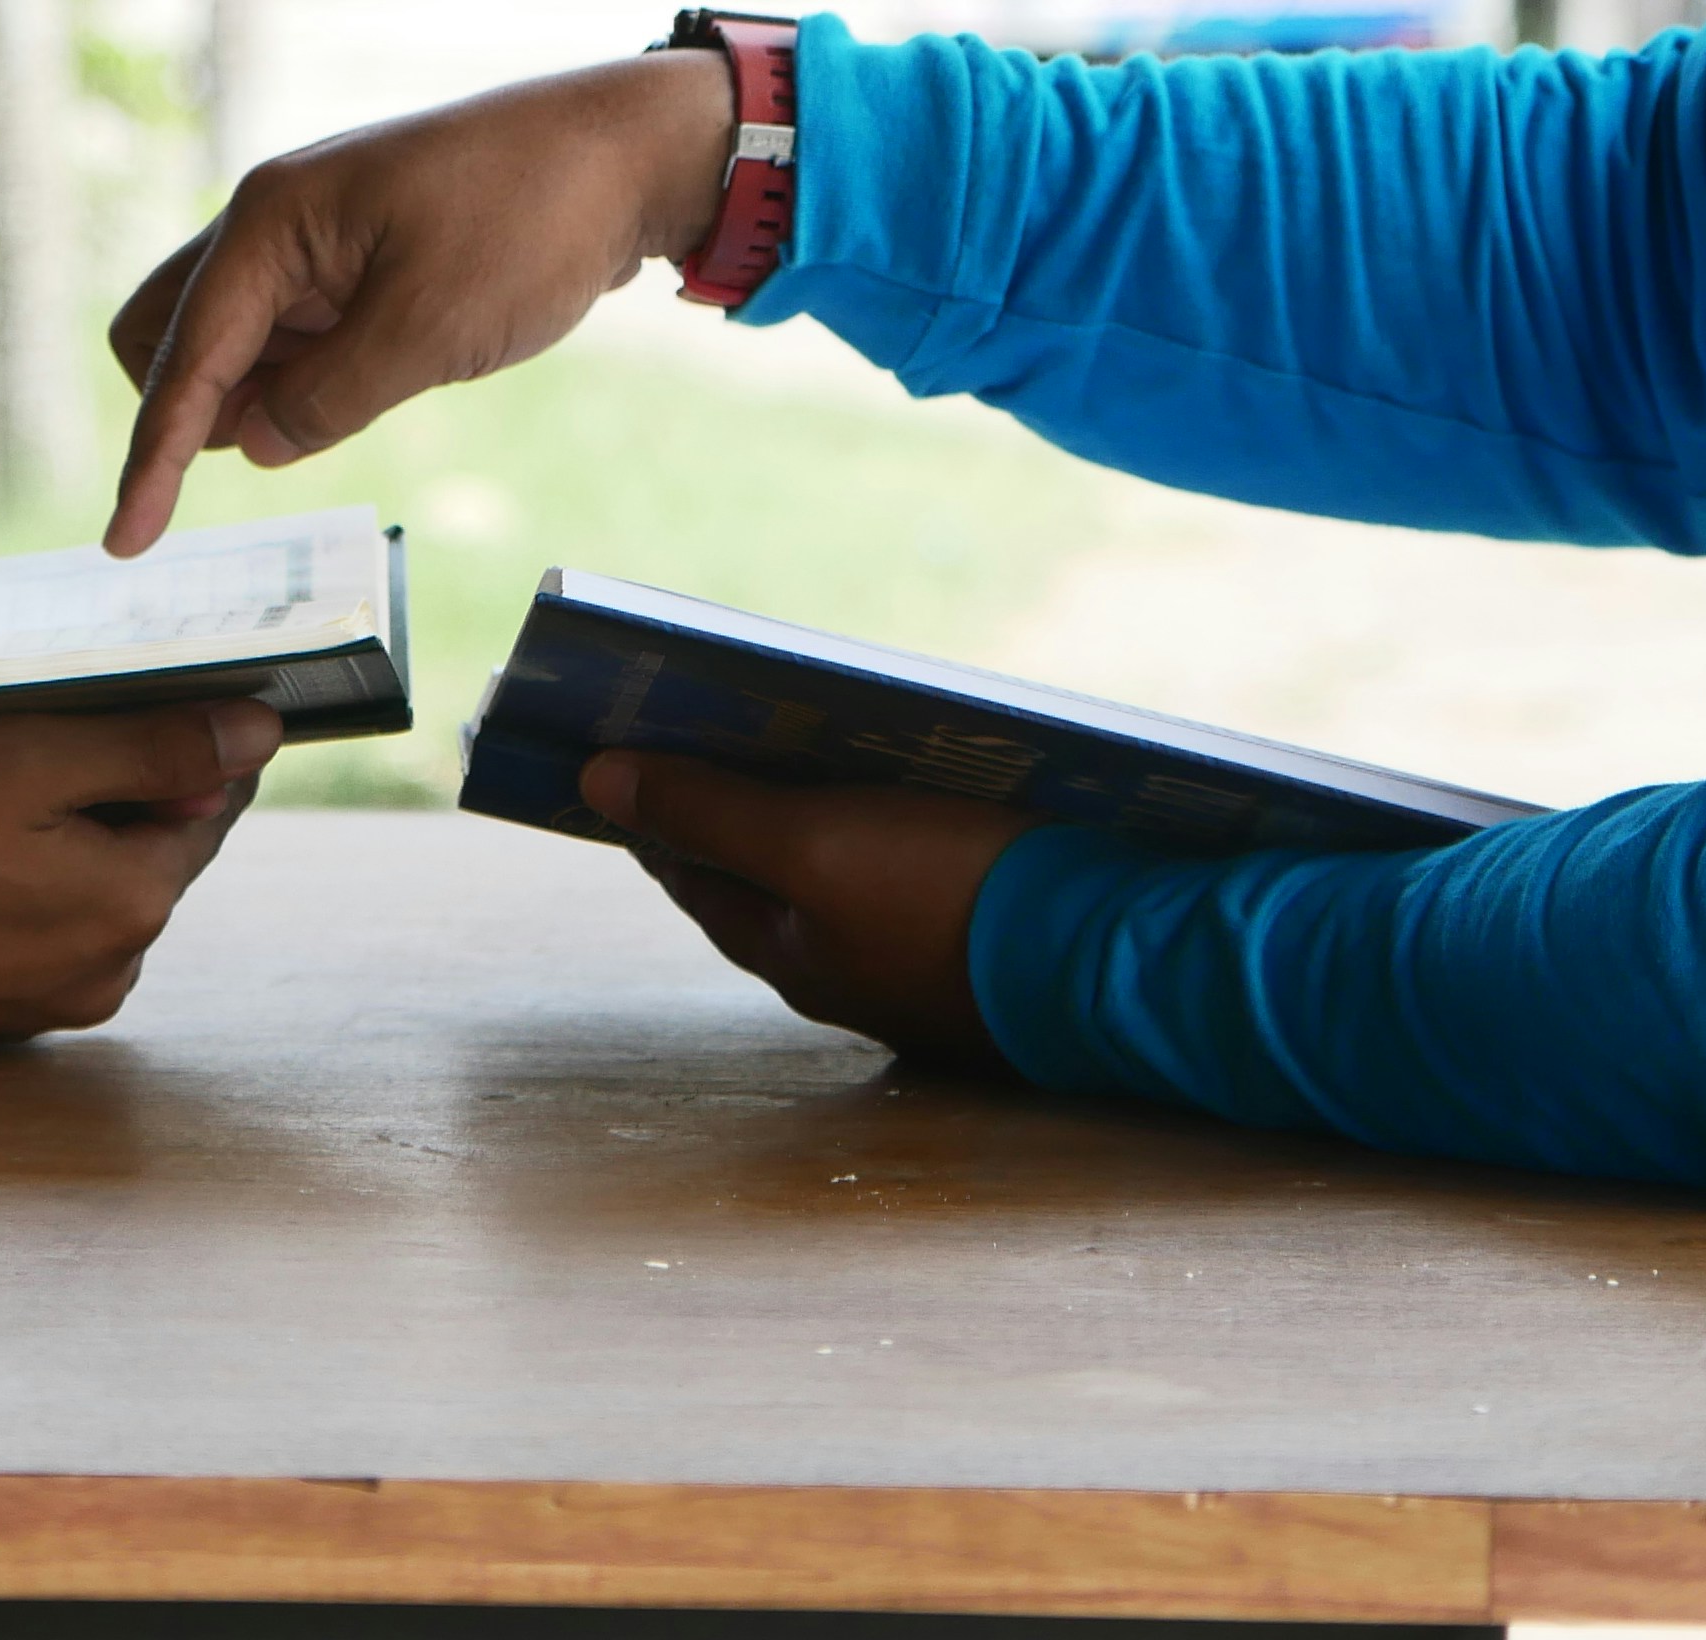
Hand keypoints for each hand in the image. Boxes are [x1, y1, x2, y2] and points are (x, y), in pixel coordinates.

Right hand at [0, 699, 281, 1053]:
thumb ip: (153, 748)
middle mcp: (105, 969)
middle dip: (99, 777)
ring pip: (79, 880)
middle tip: (23, 724)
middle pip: (144, 842)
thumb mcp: (26, 757)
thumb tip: (259, 734)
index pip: (209, 798)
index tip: (140, 690)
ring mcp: (42, 1001)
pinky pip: (21, 921)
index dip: (184, 734)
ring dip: (42, 825)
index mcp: (133, 903)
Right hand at [101, 52, 738, 551]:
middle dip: (186, 406)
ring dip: (254, 392)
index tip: (125, 543)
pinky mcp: (359, 259)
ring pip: (233, 335)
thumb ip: (328, 399)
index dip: (152, 457)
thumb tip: (255, 443)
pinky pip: (293, 331)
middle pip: (169, 333)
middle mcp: (276, 223)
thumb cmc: (530, 219)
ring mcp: (316, 240)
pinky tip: (364, 388)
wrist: (625, 154)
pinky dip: (303, 375)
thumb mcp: (429, 330)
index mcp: (272, 222)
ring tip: (359, 398)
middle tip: (262, 453)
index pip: (182, 357)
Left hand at [579, 753, 1034, 1071]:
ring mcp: (917, 966)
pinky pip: (912, 879)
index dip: (654, 811)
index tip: (619, 753)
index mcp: (792, 952)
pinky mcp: (983, 946)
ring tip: (811, 745)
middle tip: (711, 734)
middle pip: (765, 878)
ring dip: (818, 817)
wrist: (1111, 961)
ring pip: (842, 881)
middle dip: (732, 810)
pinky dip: (890, 832)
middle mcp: (845, 972)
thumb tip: (594, 783)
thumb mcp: (813, 844)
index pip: (693, 874)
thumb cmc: (950, 900)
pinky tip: (914, 790)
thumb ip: (707, 811)